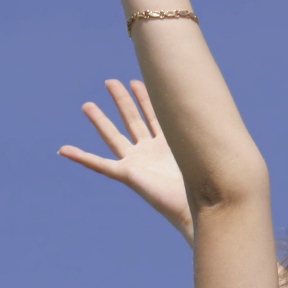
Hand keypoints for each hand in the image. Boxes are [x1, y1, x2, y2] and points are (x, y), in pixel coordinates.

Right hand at [59, 79, 193, 243]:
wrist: (199, 207)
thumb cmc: (208, 183)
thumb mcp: (206, 150)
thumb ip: (207, 131)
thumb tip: (222, 108)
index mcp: (168, 145)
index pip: (154, 115)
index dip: (146, 98)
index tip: (137, 80)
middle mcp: (150, 152)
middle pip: (132, 119)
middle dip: (122, 100)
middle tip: (110, 81)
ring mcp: (137, 163)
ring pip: (114, 136)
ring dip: (100, 121)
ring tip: (87, 105)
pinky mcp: (127, 175)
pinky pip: (99, 165)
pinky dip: (81, 158)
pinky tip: (64, 150)